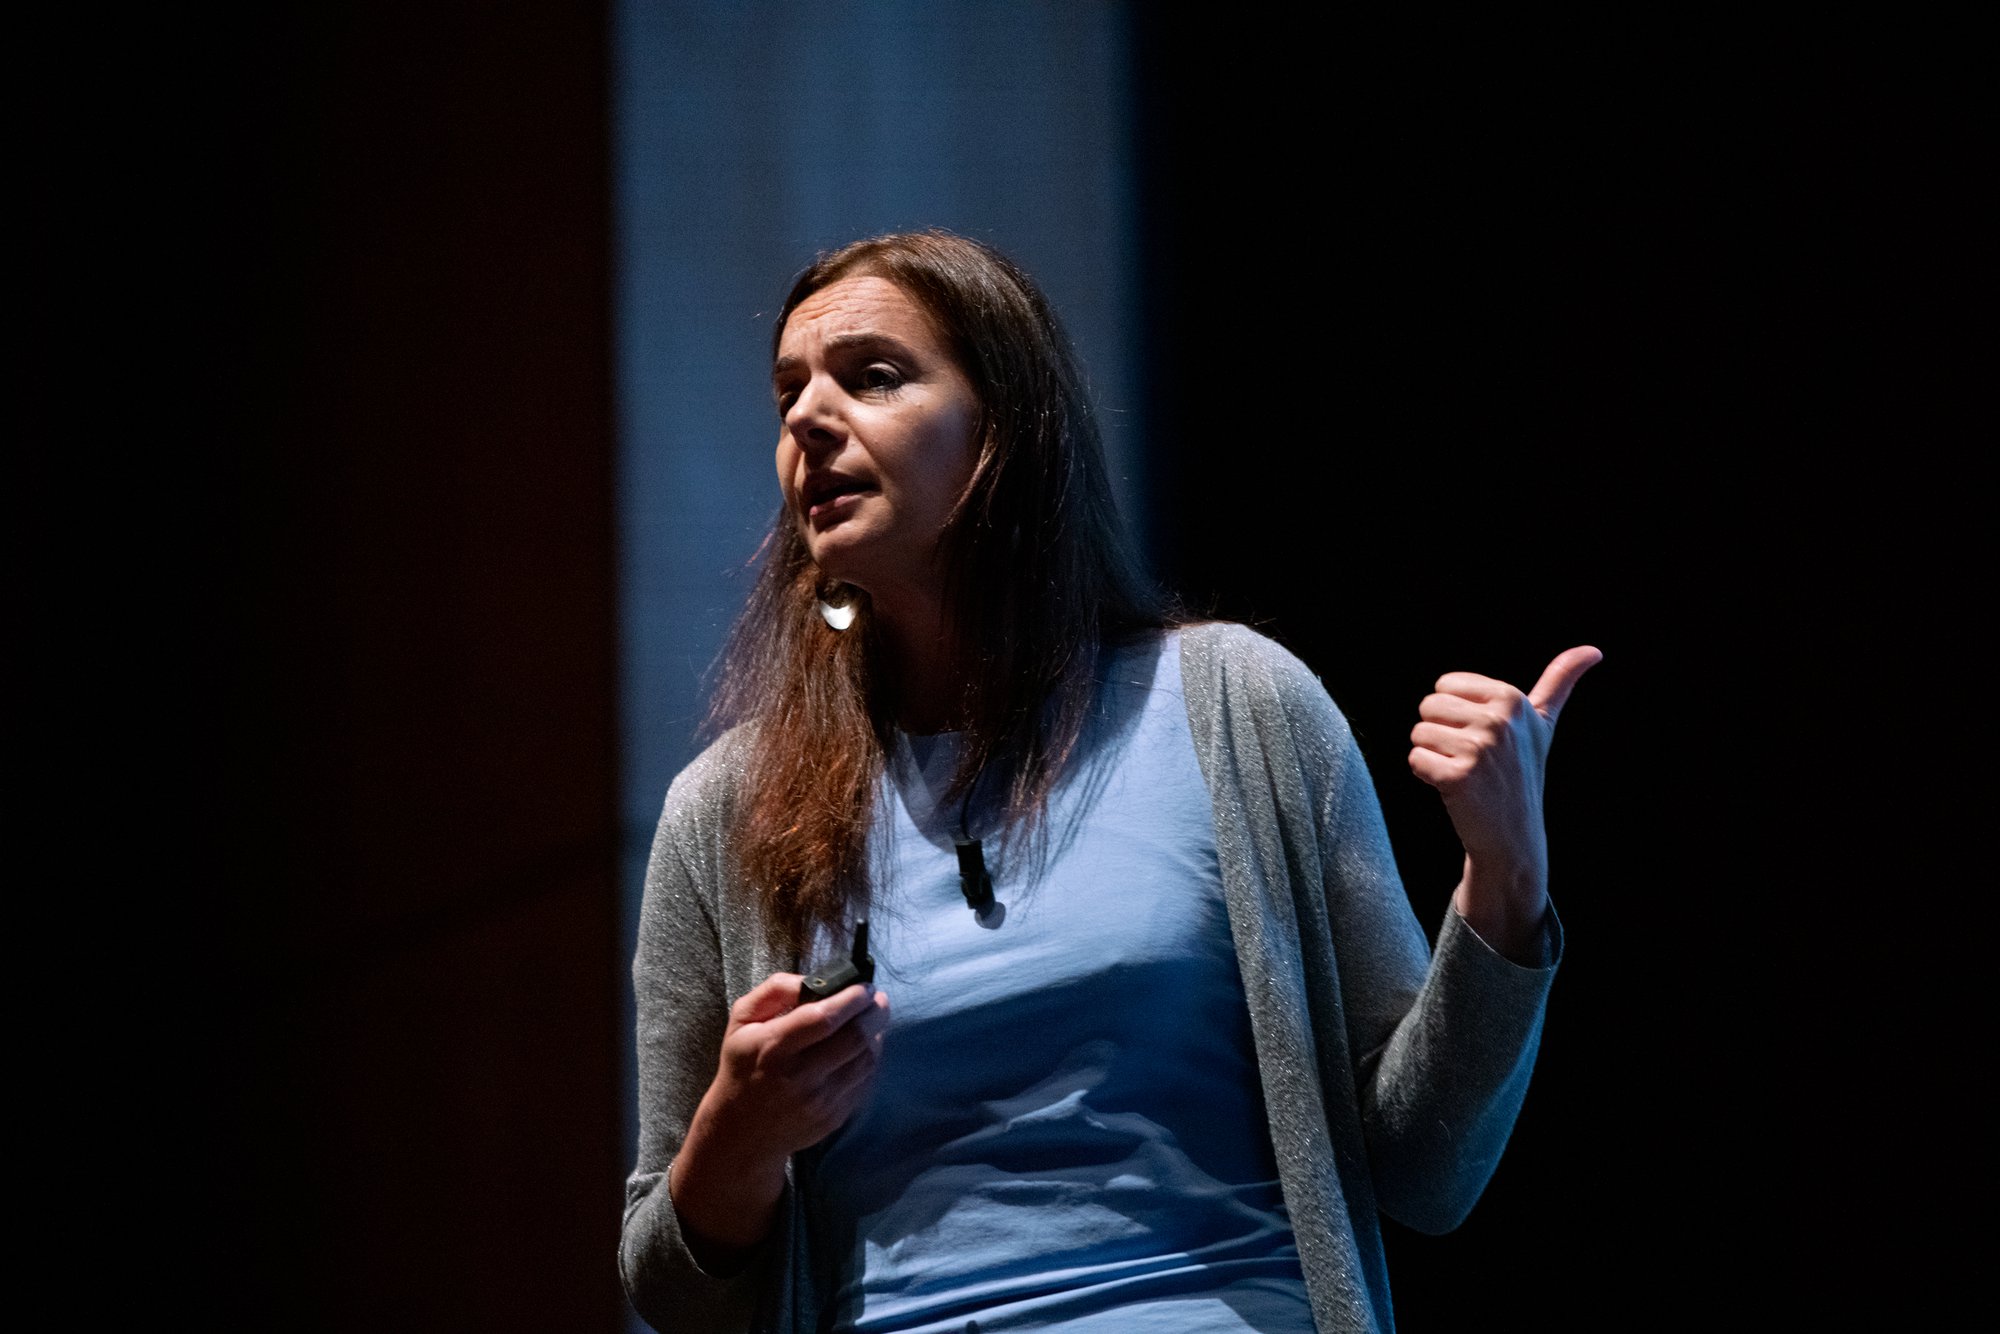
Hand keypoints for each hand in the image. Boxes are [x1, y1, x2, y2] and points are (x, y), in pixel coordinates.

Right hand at [670, 973, 890, 1256]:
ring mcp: (820, 1101)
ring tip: (874, 1016)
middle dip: (873, 1011)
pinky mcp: (834, 1118)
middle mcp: (799, 1077)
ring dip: (877, 1033)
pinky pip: (864, 1081)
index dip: (850, 999)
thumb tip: (812, 980)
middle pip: (853, 1038)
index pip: (823, 1018)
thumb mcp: (742, 1021)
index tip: (863, 986)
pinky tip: (865, 1045)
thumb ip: (774, 991)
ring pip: (865, 1059)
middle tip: (877, 997)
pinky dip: (870, 1058)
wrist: (741, 1131)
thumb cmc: (742, 1067)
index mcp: (773, 1048)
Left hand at [1409, 646, 1600, 958]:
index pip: (1444, 684)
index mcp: (1512, 699)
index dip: (1455, 712)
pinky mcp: (1458, 777)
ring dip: (1433, 755)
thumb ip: (1560, 681)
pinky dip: (1426, 775)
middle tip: (1472, 759)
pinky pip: (1415, 759)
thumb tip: (1595, 650)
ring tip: (1465, 773)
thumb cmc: (1521, 772)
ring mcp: (1479, 749)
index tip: (1483, 736)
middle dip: (1441, 732)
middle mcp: (1498, 721)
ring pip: (1418, 733)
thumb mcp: (1542, 724)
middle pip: (1427, 706)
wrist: (1513, 834)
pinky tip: (1453, 789)